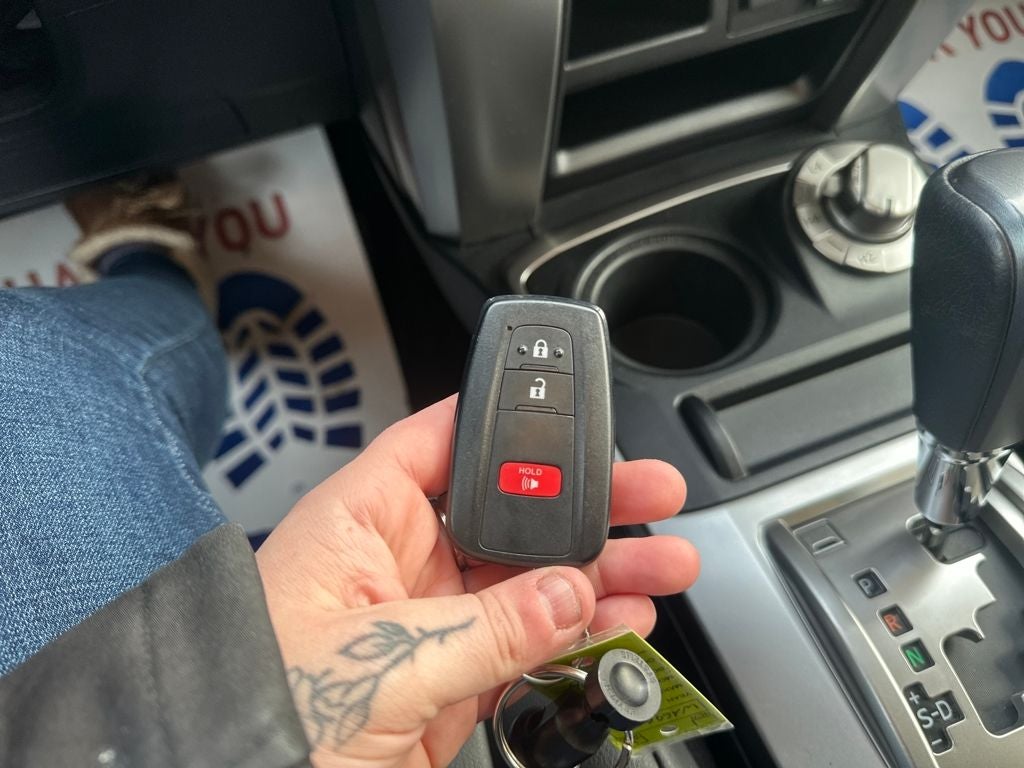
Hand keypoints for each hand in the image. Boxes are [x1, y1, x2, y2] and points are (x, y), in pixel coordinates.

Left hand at [255, 395, 697, 767]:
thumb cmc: (254, 710)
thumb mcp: (375, 658)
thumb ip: (480, 628)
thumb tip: (563, 595)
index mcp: (359, 523)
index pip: (440, 446)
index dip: (506, 429)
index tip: (572, 420)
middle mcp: (398, 564)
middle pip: (506, 514)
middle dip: (580, 504)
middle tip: (648, 492)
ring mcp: (429, 625)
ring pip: (528, 583)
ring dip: (598, 574)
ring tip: (661, 564)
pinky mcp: (447, 682)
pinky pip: (526, 646)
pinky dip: (578, 637)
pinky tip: (621, 623)